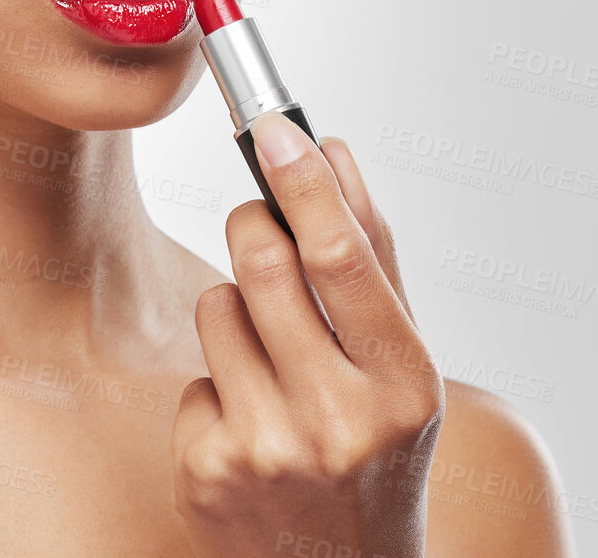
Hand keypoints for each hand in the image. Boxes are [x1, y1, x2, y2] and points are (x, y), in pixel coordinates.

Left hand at [170, 113, 444, 557]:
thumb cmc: (376, 449)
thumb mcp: (400, 365)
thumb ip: (373, 258)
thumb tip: (334, 152)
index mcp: (403, 385)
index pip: (342, 258)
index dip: (304, 183)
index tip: (276, 128)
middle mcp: (339, 420)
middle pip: (262, 262)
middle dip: (252, 223)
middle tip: (258, 222)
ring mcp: (269, 449)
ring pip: (217, 305)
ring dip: (236, 308)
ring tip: (272, 356)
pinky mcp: (209, 469)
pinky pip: (194, 371)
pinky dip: (218, 380)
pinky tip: (249, 418)